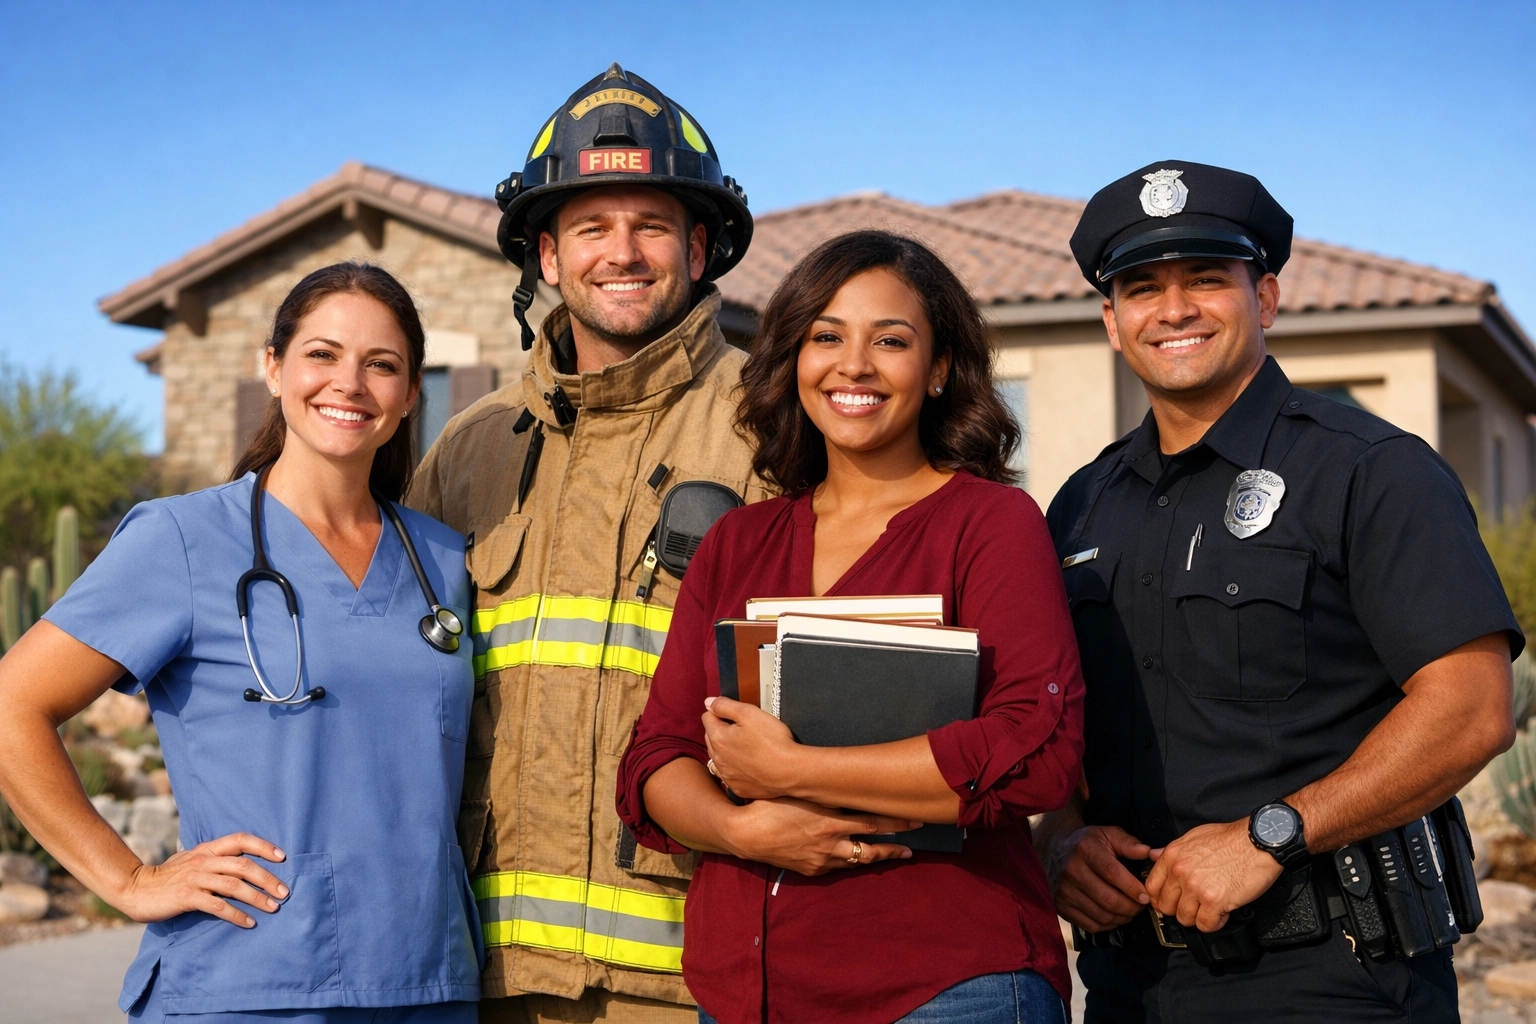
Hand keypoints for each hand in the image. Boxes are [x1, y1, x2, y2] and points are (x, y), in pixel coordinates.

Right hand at [111, 833, 288, 927]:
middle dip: (268, 878)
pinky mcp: (187, 897)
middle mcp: (204, 861)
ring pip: (234, 885)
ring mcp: (195, 878)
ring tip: (273, 908)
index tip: (282, 856)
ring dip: (257, 897)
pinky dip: (236, 915)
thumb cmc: (167, 877)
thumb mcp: (192, 860)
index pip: (240, 839)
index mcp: (207, 849)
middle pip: (244, 865)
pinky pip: (218, 906)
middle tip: (284, 892)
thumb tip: (242, 864)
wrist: (134, 888)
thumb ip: (214, 860)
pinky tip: (249, 923)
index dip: (263, 846)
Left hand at [702, 696, 801, 800]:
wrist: (790, 771)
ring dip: (726, 750)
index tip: (737, 715)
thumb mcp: (749, 713)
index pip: (707, 717)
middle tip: (744, 729)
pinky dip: (735, 768)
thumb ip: (725, 705)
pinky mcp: (738, 788)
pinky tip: (749, 764)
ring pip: (718, 757)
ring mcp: (727, 776)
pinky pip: (729, 775)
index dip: (722, 712)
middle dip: (722, 730)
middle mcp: (717, 759)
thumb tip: (708, 702)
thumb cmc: (773, 741)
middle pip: (711, 737)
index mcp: (718, 737)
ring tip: (746, 747)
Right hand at [722, 796, 918, 876]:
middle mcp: (831, 843)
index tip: (915, 819)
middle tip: (913, 848)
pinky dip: (849, 861)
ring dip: (877, 857)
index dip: (896, 822)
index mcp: (831, 821)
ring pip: (857, 861)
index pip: (873, 822)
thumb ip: (826, 792)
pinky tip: (855, 858)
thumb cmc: (772, 804)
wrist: (746, 834)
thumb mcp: (803, 793)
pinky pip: (837, 867)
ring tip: (895, 856)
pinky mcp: (811, 870)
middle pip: (871, 848)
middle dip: (894, 847)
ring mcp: (822, 860)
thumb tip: (847, 782)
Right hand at [1047, 825, 1152, 931]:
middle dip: (1131, 907)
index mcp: (1085, 850)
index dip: (1132, 888)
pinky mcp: (1061, 906)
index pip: (1112, 873)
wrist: (1054, 849)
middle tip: (1141, 906)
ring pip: (1101, 915)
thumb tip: (1149, 853)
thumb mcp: (1107, 834)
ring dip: (1121, 918)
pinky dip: (1107, 925)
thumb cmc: (1086, 843)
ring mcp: (1064, 891)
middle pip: (1107, 899)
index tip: (1145, 895)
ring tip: (1130, 911)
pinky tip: (1114, 917)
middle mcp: (1071, 870)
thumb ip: (1129, 843)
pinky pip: (1090, 925)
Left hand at [1145, 819, 1282, 931]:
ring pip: (1185, 918)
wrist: (1258, 841)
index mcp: (1173, 856)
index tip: (1168, 902)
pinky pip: (1206, 925)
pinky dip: (1215, 923)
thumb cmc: (1231, 838)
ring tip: (1210, 909)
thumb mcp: (1195, 836)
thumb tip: (1154, 856)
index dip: (1159, 898)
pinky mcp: (1215, 901)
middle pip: (1166, 906)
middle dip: (1179, 909)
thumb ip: (1172, 850)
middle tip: (1193, 907)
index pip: (1152, 886)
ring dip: (1198, 917)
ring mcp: (1196, 888)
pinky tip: (1222, 913)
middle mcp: (1180, 872)